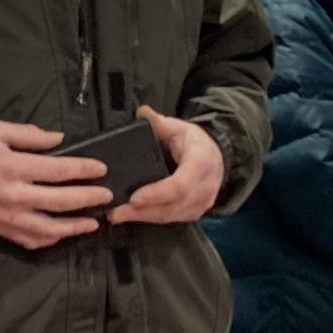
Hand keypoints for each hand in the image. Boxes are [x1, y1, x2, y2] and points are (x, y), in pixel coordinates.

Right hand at [0, 121, 109, 249]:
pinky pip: (32, 241)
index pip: (58, 169)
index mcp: (14, 167)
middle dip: (88, 198)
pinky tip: (65, 234)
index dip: (83, 169)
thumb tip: (59, 140)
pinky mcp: (2, 231)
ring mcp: (9, 218)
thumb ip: (29, 134)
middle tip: (107, 195)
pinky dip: (51, 239)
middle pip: (61, 200)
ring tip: (95, 222)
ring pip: (50, 228)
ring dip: (76, 226)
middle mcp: (15, 196)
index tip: (101, 169)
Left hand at [110, 107, 225, 225]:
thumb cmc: (193, 141)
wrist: (215, 155)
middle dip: (143, 212)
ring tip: (118, 215)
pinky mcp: (196, 212)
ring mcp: (203, 202)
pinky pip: (173, 219)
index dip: (157, 194)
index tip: (134, 198)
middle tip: (116, 213)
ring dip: (144, 218)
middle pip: (173, 206)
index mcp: (201, 163)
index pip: (180, 185)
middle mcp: (205, 186)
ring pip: (172, 216)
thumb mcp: (178, 127)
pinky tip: (133, 216)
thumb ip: (159, 122)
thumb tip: (142, 112)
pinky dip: (152, 219)